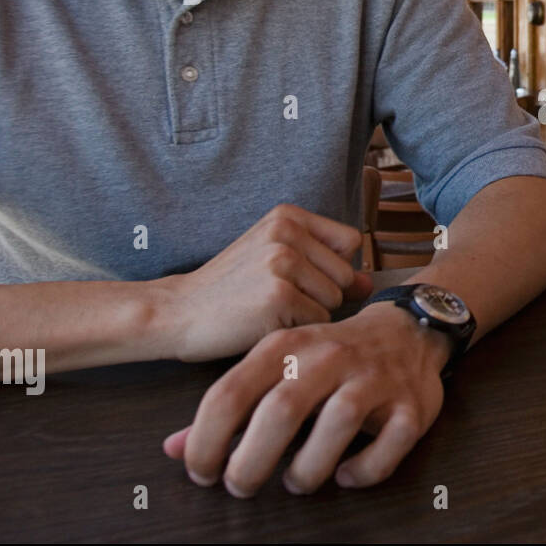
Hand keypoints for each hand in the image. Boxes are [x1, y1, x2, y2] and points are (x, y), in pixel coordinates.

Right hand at [154, 204, 374, 362]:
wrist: (177, 312)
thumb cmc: (230, 290)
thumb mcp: (276, 262)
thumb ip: (326, 266)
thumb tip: (367, 283)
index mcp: (288, 216)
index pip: (351, 242)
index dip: (335, 268)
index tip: (302, 278)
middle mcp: (287, 232)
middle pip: (346, 275)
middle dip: (322, 295)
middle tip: (277, 296)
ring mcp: (283, 262)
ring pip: (334, 301)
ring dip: (308, 314)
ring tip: (269, 307)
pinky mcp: (279, 296)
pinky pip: (317, 322)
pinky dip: (295, 329)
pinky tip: (263, 321)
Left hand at [162, 301, 452, 495]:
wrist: (407, 331)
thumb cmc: (330, 356)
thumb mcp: (275, 367)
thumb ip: (229, 408)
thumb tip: (174, 449)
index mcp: (288, 345)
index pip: (230, 393)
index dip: (206, 441)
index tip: (202, 471)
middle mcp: (331, 356)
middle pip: (281, 410)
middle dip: (251, 461)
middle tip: (241, 485)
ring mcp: (375, 380)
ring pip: (338, 423)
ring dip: (308, 468)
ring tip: (295, 483)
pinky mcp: (411, 405)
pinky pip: (389, 444)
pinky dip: (364, 470)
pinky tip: (346, 475)